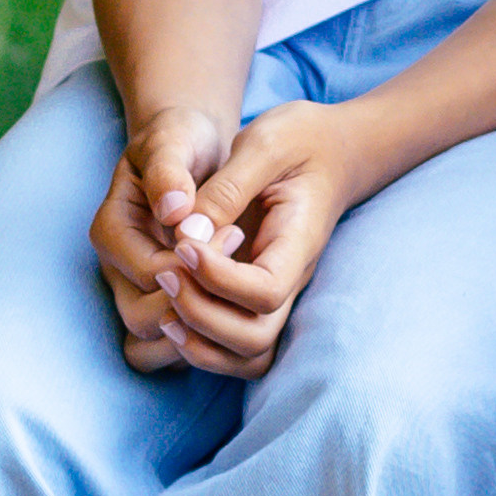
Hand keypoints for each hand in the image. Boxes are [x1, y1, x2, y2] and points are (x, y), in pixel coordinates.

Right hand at [90, 102, 236, 371]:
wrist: (189, 149)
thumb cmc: (182, 140)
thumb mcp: (176, 139)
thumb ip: (169, 170)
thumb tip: (173, 210)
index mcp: (111, 229)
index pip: (148, 272)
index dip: (194, 265)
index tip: (235, 233)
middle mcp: (116, 268)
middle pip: (143, 318)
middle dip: (196, 299)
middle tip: (239, 259)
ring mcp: (134, 291)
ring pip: (152, 343)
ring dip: (199, 326)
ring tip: (237, 287)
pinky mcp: (158, 304)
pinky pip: (167, 348)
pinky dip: (200, 339)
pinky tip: (234, 305)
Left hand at [141, 99, 378, 377]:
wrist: (332, 149)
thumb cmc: (301, 140)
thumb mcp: (266, 143)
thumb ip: (228, 187)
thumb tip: (188, 231)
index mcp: (298, 243)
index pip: (265, 291)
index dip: (218, 279)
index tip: (183, 245)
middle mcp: (291, 279)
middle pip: (255, 338)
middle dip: (200, 314)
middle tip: (165, 270)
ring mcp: (275, 294)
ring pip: (247, 355)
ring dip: (199, 341)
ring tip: (163, 295)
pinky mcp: (255, 296)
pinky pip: (235, 347)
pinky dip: (200, 343)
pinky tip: (170, 306)